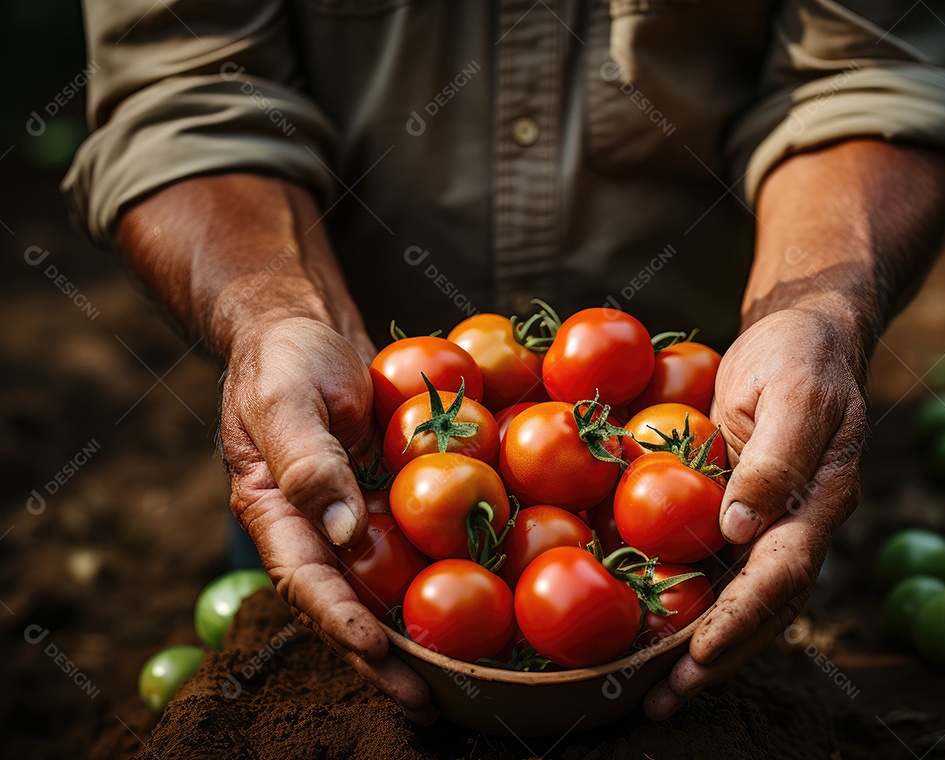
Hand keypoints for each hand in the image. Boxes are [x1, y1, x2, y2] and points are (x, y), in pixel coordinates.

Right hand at [219, 316, 435, 722]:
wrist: (305, 328)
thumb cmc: (284, 357)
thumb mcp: (286, 400)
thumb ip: (308, 461)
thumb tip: (344, 530)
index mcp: (274, 513)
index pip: (305, 580)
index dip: (338, 620)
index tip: (376, 651)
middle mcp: (314, 526)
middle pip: (346, 601)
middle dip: (380, 656)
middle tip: (424, 700)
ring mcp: (352, 515)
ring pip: (381, 583)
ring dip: (413, 630)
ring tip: (455, 678)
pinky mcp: (386, 496)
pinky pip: (413, 538)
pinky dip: (439, 570)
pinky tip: (480, 598)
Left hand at [644, 307, 866, 718]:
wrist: (799, 336)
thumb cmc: (802, 357)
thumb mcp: (795, 395)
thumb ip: (778, 459)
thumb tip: (739, 528)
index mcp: (820, 505)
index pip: (782, 575)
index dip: (742, 618)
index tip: (698, 652)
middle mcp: (792, 527)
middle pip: (758, 607)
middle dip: (714, 658)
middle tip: (663, 699)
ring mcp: (761, 524)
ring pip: (731, 597)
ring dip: (693, 645)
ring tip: (648, 691)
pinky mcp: (729, 510)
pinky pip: (706, 563)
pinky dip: (678, 599)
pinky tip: (639, 624)